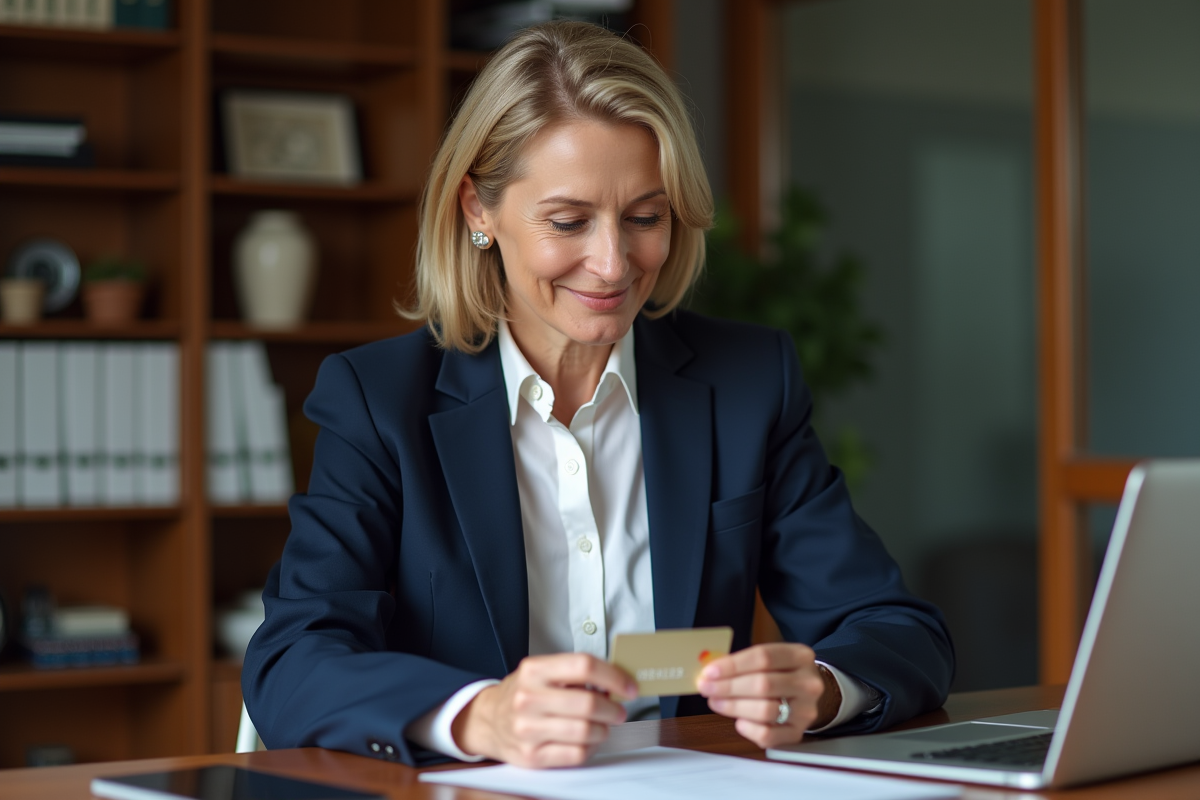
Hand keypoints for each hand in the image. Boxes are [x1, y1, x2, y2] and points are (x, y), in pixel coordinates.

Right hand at [451, 653, 637, 767]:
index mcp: (534, 670)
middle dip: (613, 709)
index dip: (614, 676)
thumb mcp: (541, 672)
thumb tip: (616, 680)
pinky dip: (590, 748)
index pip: (583, 666)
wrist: (487, 720)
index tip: (628, 687)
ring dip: (603, 730)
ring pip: (586, 731)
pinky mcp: (531, 756)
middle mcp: (528, 698)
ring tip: (602, 726)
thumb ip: (574, 673)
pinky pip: (577, 754)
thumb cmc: (523, 694)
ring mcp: (528, 729)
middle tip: (618, 711)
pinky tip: (588, 741)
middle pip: (588, 703)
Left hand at [697, 643, 836, 748]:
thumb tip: (710, 672)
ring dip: (733, 707)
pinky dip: (748, 728)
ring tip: (716, 702)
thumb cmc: (781, 674)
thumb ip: (743, 663)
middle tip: (707, 687)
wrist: (807, 694)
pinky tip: (739, 721)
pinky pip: (768, 735)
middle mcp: (808, 683)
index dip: (733, 665)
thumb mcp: (771, 659)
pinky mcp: (798, 732)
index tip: (710, 671)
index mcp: (800, 656)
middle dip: (728, 687)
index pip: (763, 657)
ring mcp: (805, 710)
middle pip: (763, 684)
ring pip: (765, 710)